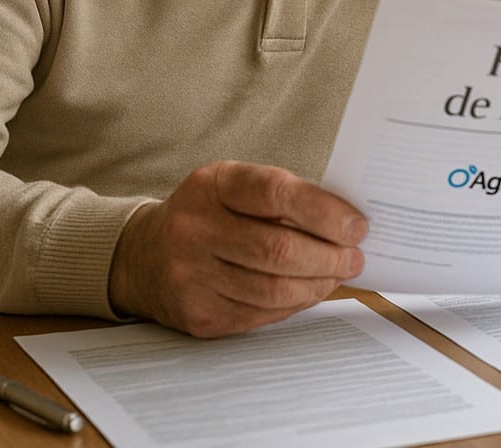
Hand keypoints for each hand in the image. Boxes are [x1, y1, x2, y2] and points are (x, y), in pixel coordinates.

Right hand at [108, 160, 366, 337]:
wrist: (143, 256)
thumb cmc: (208, 215)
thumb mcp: (234, 187)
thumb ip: (283, 197)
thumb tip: (346, 223)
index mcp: (212, 185)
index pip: (276, 193)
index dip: (325, 212)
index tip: (357, 226)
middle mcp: (194, 229)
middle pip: (278, 249)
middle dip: (329, 257)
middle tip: (354, 258)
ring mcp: (191, 276)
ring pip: (273, 290)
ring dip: (317, 285)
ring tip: (336, 276)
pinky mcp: (197, 314)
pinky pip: (261, 314)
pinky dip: (294, 305)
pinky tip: (307, 292)